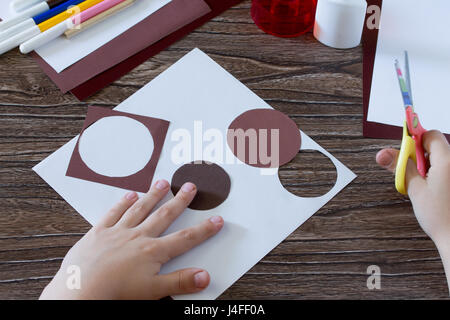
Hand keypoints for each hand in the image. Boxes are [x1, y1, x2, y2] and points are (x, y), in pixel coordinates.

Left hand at [40, 180, 223, 299]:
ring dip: (153, 195)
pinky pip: (113, 213)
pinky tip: (130, 195)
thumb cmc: (115, 294)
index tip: (216, 220)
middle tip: (190, 187)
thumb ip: (180, 282)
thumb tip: (203, 276)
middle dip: (180, 201)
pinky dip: (122, 203)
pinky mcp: (99, 232)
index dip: (204, 229)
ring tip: (163, 183)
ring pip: (140, 209)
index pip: (185, 238)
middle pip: (164, 215)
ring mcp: (118, 232)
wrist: (80, 291)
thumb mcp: (153, 291)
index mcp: (152, 252)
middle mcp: (138, 237)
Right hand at [376, 130, 449, 291]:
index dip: (416, 140)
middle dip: (421, 156)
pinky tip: (434, 191)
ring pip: (441, 159)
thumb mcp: (415, 190)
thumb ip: (400, 167)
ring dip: (429, 167)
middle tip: (414, 174)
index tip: (405, 148)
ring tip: (424, 185)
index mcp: (447, 161)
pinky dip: (438, 175)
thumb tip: (384, 153)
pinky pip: (446, 170)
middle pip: (436, 147)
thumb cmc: (442, 218)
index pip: (431, 135)